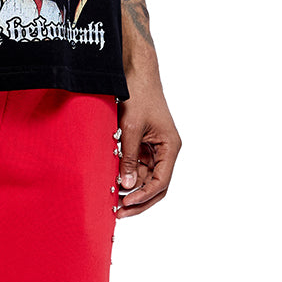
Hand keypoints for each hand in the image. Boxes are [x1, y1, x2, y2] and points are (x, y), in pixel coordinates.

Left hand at [115, 68, 180, 218]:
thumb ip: (129, 157)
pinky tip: (111, 181)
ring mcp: (154, 146)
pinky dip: (125, 172)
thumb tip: (126, 186)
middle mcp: (165, 150)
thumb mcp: (131, 127)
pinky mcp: (142, 141)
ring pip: (144, 176)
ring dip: (130, 187)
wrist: (134, 69)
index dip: (144, 195)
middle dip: (137, 199)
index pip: (161, 181)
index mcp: (170, 147)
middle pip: (154, 184)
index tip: (126, 203)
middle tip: (118, 211)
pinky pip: (136, 163)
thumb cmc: (138, 93)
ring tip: (111, 199)